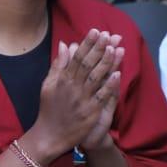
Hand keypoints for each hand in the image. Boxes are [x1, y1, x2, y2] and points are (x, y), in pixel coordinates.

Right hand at [29, 30, 123, 161]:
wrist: (50, 135)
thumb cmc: (49, 109)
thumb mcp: (48, 84)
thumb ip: (58, 65)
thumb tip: (65, 45)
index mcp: (62, 79)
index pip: (76, 58)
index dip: (87, 44)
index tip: (96, 31)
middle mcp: (72, 87)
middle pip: (87, 64)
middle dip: (99, 49)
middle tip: (109, 35)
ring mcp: (82, 99)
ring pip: (96, 78)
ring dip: (106, 63)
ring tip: (116, 48)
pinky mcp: (90, 112)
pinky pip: (101, 96)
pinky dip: (109, 85)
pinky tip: (117, 74)